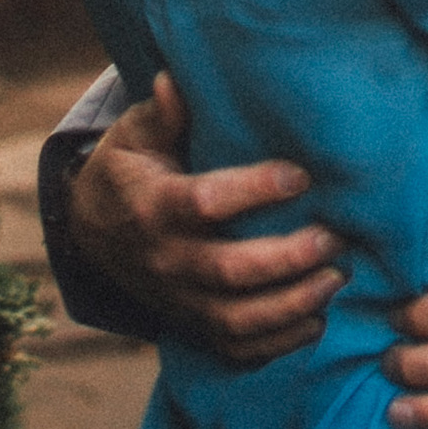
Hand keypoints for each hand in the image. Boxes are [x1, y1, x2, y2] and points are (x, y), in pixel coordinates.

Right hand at [64, 73, 344, 365]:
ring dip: (291, 305)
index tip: (300, 175)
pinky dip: (277, 344)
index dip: (254, 190)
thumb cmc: (127, 172)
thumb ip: (161, 114)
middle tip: (334, 238)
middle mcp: (165, 260)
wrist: (91, 233)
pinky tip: (316, 320)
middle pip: (229, 270)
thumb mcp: (134, 137)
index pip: (205, 203)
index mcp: (153, 207)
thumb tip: (173, 80)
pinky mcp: (190, 325)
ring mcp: (178, 300)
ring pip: (236, 318)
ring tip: (336, 279)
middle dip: (287, 259)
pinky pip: (235, 347)